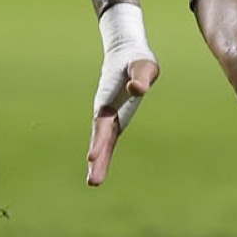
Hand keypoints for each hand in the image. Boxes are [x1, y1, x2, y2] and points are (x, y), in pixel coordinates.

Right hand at [87, 4, 158, 186]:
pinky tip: (98, 170)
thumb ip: (141, 76)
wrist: (126, 53)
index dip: (99, 141)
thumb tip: (136, 89)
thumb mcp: (144, 65)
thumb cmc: (137, 59)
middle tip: (94, 182)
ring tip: (94, 183)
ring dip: (98, 162)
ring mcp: (108, 116)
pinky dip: (103, 155)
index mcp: (109, 99)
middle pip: (99, 138)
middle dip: (97, 160)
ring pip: (102, 142)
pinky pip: (107, 140)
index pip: (103, 124)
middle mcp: (105, 111)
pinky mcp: (114, 120)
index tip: (92, 157)